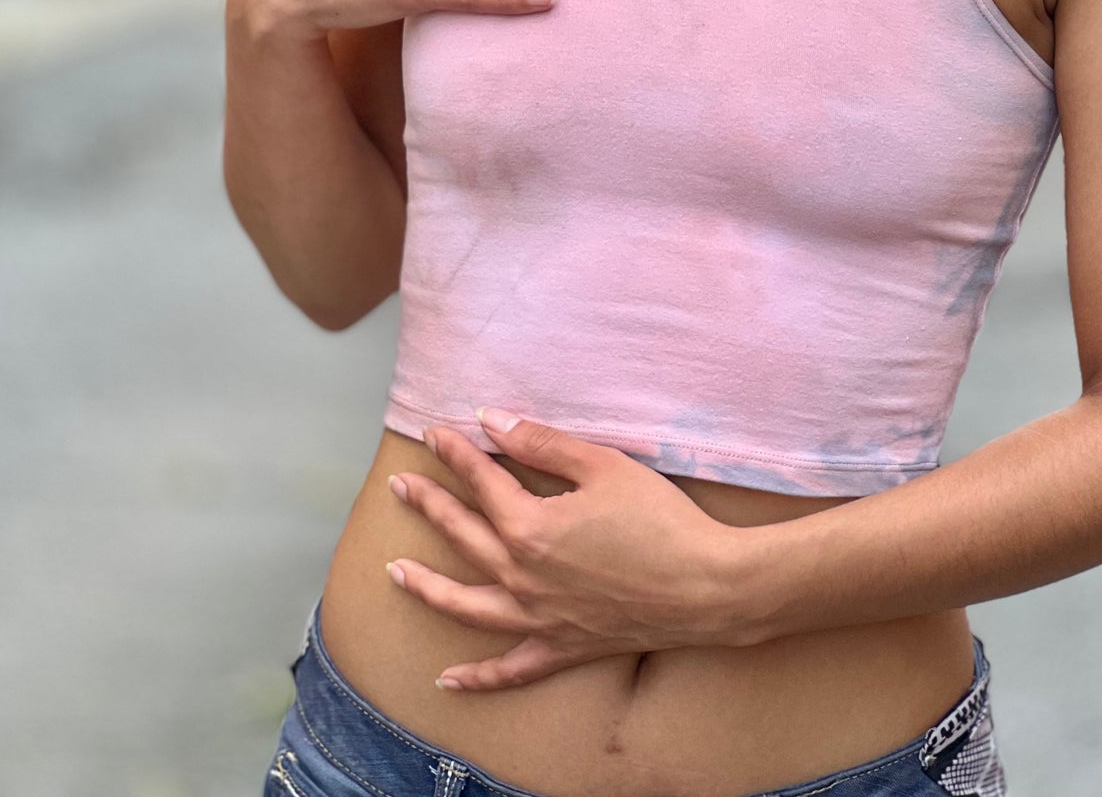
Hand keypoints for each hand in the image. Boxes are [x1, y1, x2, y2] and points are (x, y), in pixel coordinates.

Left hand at [386, 410, 749, 689]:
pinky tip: (448, 680)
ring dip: (427, 587)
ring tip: (395, 572)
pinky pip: (510, 670)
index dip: (456, 453)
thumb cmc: (660, 520)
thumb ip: (542, 443)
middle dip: (429, 504)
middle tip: (402, 483)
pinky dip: (477, 678)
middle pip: (463, 535)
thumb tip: (492, 422)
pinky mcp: (563, 649)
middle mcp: (523, 578)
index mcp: (531, 528)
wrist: (706, 587)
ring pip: (467, 605)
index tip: (435, 433)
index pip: (482, 481)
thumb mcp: (602, 465)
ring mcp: (539, 619)